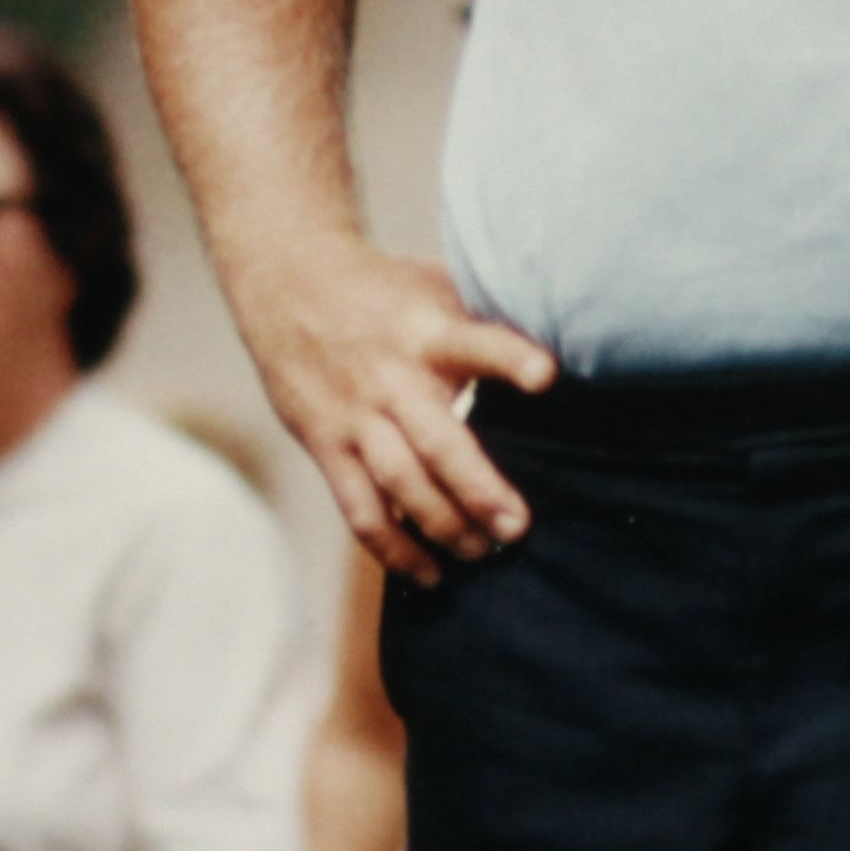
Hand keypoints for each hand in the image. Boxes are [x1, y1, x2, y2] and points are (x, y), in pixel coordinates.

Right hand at [237, 241, 551, 584]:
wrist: (287, 279)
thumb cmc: (381, 290)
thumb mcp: (435, 287)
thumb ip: (482, 323)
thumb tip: (562, 346)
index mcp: (426, 332)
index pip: (475, 342)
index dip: (510, 358)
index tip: (546, 375)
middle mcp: (391, 377)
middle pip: (436, 441)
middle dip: (479, 489)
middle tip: (517, 527)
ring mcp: (355, 416)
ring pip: (399, 483)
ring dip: (443, 525)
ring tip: (481, 552)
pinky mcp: (325, 443)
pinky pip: (359, 507)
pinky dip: (391, 546)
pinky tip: (427, 571)